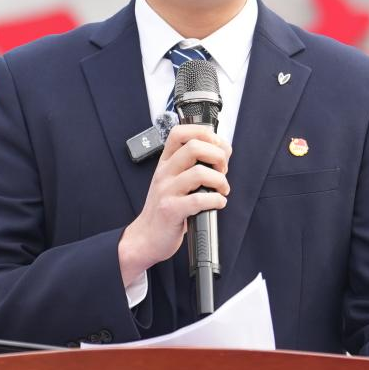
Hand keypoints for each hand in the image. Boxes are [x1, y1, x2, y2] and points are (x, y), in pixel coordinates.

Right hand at [118, 124, 230, 286]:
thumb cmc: (165, 208)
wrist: (146, 237)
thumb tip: (222, 153)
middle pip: (194, 147)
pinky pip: (199, 199)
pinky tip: (217, 203)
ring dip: (220, 181)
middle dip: (218, 156)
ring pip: (199, 172)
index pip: (180, 132)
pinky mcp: (171, 210)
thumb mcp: (174, 181)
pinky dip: (216, 200)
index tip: (217, 145)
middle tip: (222, 170)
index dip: (203, 132)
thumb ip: (193, 166)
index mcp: (166, 162)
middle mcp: (164, 172)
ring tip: (222, 190)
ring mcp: (166, 190)